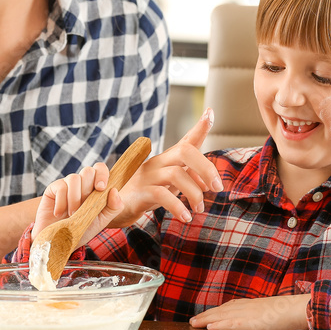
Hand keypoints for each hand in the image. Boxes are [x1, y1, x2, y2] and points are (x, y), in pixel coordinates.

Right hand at [33, 164, 124, 247]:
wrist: (59, 242)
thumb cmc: (82, 230)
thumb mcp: (102, 221)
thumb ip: (113, 207)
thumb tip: (115, 190)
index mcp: (95, 187)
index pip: (100, 169)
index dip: (102, 174)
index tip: (101, 188)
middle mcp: (82, 183)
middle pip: (88, 171)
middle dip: (87, 190)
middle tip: (83, 207)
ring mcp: (67, 185)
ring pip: (74, 178)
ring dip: (75, 199)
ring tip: (72, 214)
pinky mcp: (53, 189)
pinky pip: (60, 187)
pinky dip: (62, 203)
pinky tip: (59, 214)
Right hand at [111, 108, 222, 226]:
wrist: (112, 208)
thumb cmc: (146, 193)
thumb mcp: (170, 185)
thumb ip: (190, 180)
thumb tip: (210, 184)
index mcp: (167, 159)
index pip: (186, 140)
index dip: (199, 127)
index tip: (210, 112)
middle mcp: (158, 162)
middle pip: (185, 150)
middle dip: (206, 168)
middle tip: (218, 188)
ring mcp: (147, 175)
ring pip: (176, 174)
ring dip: (194, 193)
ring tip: (199, 208)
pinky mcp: (139, 192)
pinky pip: (161, 195)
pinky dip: (177, 207)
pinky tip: (185, 217)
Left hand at [189, 294, 311, 329]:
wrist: (301, 308)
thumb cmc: (293, 312)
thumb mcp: (276, 314)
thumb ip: (268, 317)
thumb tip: (268, 322)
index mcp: (254, 305)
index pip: (231, 306)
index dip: (218, 311)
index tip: (207, 315)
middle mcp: (248, 306)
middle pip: (223, 310)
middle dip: (207, 315)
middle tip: (193, 321)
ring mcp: (249, 313)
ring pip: (223, 316)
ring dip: (207, 319)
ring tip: (194, 324)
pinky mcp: (251, 322)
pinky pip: (231, 324)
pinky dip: (219, 325)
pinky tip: (209, 328)